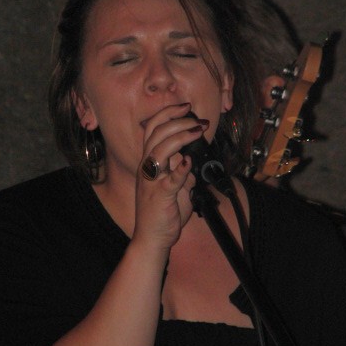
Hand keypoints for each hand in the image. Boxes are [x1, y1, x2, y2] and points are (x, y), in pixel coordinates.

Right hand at [134, 103, 208, 250]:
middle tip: (198, 120)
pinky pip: (169, 180)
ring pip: (159, 151)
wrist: (153, 238)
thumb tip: (192, 159)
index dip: (168, 114)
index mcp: (149, 162)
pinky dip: (179, 169)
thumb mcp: (174, 185)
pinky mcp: (160, 197)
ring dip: (180, 137)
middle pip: (155, 134)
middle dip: (178, 121)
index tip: (186, 107)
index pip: (153, 129)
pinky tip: (189, 162)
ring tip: (197, 131)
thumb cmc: (162, 212)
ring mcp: (152, 182)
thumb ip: (181, 170)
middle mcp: (147, 168)